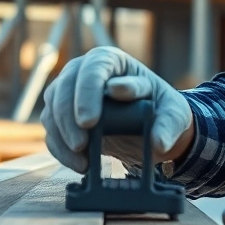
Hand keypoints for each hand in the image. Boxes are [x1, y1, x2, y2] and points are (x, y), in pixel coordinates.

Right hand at [41, 46, 193, 172]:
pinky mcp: (61, 115)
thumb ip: (168, 125)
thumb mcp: (172, 114)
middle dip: (67, 118)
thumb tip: (157, 141)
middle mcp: (83, 71)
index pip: (94, 68)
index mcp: (111, 60)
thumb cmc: (160, 110)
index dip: (87, 93)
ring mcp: (68, 92)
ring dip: (62, 136)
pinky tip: (78, 164)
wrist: (147, 126)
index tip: (90, 122)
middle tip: (80, 145)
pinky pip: (51, 130)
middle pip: (64, 87)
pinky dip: (60, 149)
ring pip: (52, 109)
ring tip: (82, 160)